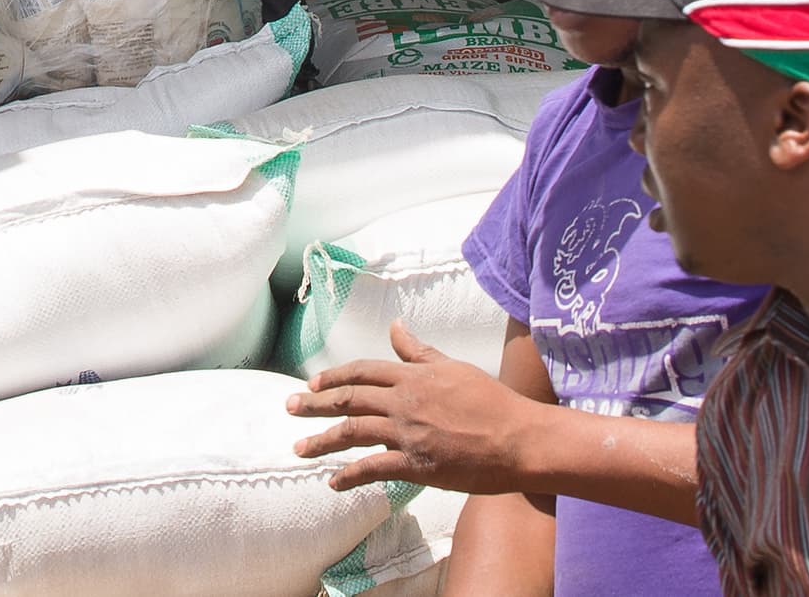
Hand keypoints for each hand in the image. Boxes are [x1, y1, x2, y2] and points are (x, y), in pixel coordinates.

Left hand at [288, 324, 549, 494]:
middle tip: (288, 408)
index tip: (312, 384)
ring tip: (299, 448)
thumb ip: (420, 351)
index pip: (363, 371)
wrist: (520, 439)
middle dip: (314, 404)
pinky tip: (333, 481)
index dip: (334, 377)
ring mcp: (408, 434)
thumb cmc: (493, 401)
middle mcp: (404, 402)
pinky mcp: (417, 465)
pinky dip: (350, 475)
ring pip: (353, 432)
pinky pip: (374, 469)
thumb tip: (396, 327)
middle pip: (348, 399)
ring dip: (321, 441)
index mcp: (413, 377)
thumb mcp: (453, 367)